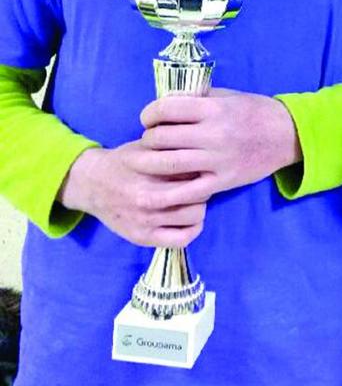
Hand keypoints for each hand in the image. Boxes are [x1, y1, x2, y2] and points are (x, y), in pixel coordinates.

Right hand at [58, 141, 210, 246]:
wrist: (92, 184)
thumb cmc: (125, 162)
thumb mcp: (146, 146)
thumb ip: (172, 146)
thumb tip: (203, 149)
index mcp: (151, 169)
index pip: (194, 170)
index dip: (203, 167)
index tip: (202, 167)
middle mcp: (148, 196)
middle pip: (199, 192)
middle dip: (204, 186)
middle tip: (200, 184)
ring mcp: (145, 219)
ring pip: (194, 215)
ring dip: (199, 206)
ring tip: (193, 200)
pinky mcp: (143, 237)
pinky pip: (181, 239)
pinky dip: (193, 230)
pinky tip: (190, 220)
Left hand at [139, 88, 301, 194]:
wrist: (286, 135)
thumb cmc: (253, 111)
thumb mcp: (226, 96)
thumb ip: (197, 98)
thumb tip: (165, 101)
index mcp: (212, 109)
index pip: (165, 109)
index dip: (149, 114)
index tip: (148, 118)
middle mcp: (213, 134)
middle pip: (162, 138)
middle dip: (147, 139)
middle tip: (148, 140)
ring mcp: (217, 161)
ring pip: (168, 165)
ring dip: (149, 162)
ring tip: (148, 160)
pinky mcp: (222, 182)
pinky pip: (187, 192)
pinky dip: (166, 193)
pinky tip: (156, 190)